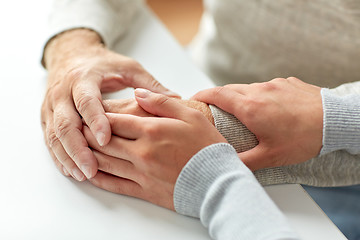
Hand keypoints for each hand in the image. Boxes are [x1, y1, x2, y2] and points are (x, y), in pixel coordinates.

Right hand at [41, 29, 177, 180]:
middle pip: (65, 123)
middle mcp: (63, 92)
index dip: (95, 120)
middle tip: (91, 168)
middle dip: (77, 148)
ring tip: (82, 174)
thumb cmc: (102, 64)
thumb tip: (176, 98)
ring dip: (67, 156)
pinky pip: (49, 138)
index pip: (86, 101)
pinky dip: (58, 156)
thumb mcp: (127, 68)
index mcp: (83, 79)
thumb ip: (148, 84)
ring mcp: (52, 105)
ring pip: (54, 135)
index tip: (106, 139)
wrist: (72, 55)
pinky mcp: (48, 116)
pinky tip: (70, 170)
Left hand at [83, 89, 225, 208]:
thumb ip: (161, 102)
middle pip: (104, 141)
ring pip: (104, 163)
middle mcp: (141, 152)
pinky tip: (90, 172)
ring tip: (77, 147)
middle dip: (86, 133)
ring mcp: (141, 173)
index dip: (96, 116)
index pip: (113, 121)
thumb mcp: (189, 115)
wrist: (219, 181)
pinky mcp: (144, 191)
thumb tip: (137, 93)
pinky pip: (114, 185)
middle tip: (75, 127)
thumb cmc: (207, 146)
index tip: (87, 111)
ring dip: (87, 154)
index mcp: (151, 130)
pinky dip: (98, 178)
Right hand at [193, 77, 322, 170]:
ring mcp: (274, 84)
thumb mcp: (272, 156)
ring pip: (247, 87)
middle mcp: (259, 91)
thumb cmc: (304, 138)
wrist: (335, 121)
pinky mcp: (287, 82)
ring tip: (242, 112)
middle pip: (229, 89)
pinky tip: (268, 108)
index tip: (193, 99)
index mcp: (250, 107)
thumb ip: (245, 162)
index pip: (216, 94)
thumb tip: (226, 165)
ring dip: (239, 97)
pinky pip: (265, 86)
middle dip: (217, 97)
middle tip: (213, 109)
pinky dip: (259, 95)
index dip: (201, 95)